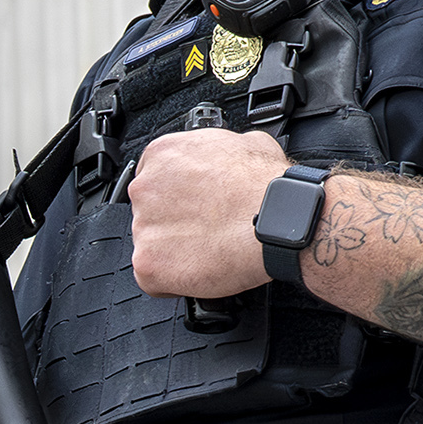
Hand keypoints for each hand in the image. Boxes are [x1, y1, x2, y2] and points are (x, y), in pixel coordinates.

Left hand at [125, 127, 295, 301]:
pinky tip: (200, 270)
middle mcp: (145, 188)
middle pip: (149, 213)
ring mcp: (143, 226)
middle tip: (205, 230)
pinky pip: (153, 278)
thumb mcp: (248, 142)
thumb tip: (231, 155)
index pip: (155, 180)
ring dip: (173, 252)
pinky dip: (173, 281)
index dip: (177, 199)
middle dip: (173, 224)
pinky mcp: (147, 262)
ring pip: (150, 246)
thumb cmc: (267, 186)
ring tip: (208, 250)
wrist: (279, 220)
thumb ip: (222, 149)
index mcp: (163, 154)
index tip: (193, 208)